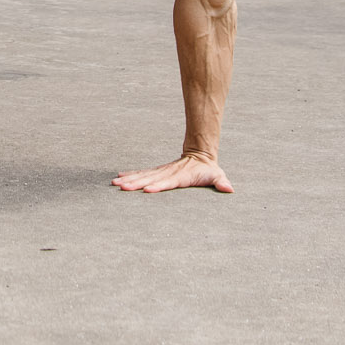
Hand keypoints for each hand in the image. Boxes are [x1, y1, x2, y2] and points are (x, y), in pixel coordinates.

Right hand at [112, 154, 233, 193]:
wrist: (199, 154)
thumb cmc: (208, 170)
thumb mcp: (217, 175)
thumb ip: (221, 182)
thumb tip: (229, 188)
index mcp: (181, 176)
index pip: (168, 182)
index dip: (159, 186)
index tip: (147, 189)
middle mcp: (168, 173)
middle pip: (150, 179)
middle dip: (136, 183)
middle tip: (122, 187)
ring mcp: (161, 172)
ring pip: (143, 176)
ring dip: (129, 180)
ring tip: (116, 184)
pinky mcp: (158, 172)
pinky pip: (142, 173)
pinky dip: (130, 175)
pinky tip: (118, 178)